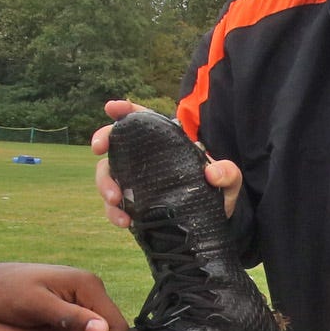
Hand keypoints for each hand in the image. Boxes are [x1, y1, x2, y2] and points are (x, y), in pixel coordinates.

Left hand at [0, 263, 126, 330]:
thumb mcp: (37, 308)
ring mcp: (81, 294)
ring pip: (101, 330)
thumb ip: (67, 318)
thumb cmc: (7, 296)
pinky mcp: (72, 302)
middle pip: (112, 327)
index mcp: (86, 285)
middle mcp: (89, 286)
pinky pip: (87, 328)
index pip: (114, 324)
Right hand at [92, 100, 241, 231]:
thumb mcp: (230, 180)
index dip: (125, 110)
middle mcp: (146, 160)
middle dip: (103, 140)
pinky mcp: (134, 206)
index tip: (112, 107)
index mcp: (166, 144)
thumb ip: (227, 172)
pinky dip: (114, 213)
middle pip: (116, 143)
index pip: (142, 120)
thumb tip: (212, 173)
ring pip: (108, 174)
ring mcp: (137, 182)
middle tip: (99, 150)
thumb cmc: (219, 192)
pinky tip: (126, 222)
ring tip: (116, 200)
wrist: (215, 223)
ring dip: (104, 185)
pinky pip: (114, 206)